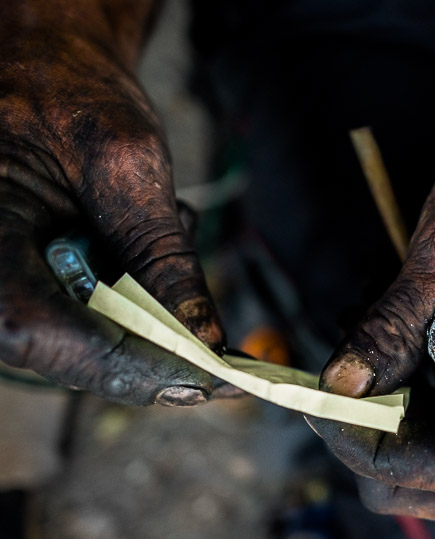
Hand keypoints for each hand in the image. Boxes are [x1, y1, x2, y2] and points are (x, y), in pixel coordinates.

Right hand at [0, 29, 223, 405]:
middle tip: (218, 354)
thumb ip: (162, 255)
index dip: (123, 365)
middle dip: (150, 353)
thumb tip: (203, 336)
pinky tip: (144, 239)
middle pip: (62, 351)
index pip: (37, 331)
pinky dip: (139, 298)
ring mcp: (7, 283)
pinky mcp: (33, 285)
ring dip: (149, 315)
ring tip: (163, 227)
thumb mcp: (127, 166)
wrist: (49, 68)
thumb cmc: (71, 96)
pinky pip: (89, 319)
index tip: (201, 378)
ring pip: (83, 343)